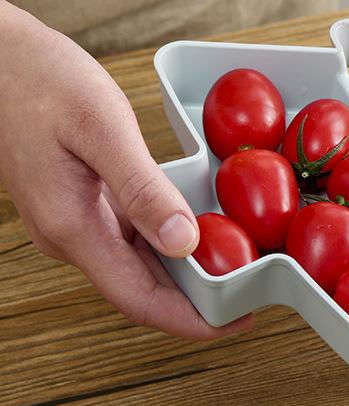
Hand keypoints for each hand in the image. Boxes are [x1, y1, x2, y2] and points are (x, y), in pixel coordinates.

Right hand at [0, 2, 252, 337]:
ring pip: (136, 265)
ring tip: (235, 268)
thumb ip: (141, 188)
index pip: (138, 299)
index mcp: (72, 226)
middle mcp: (71, 234)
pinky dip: (167, 243)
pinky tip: (198, 231)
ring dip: (184, 275)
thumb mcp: (101, 128)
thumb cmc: (41, 81)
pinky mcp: (81, 200)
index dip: (190, 321)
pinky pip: (130, 237)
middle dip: (195, 303)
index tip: (238, 323)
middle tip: (249, 296)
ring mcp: (74, 219)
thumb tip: (185, 243)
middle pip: (140, 290)